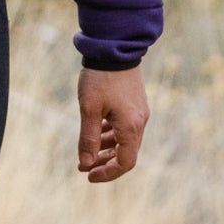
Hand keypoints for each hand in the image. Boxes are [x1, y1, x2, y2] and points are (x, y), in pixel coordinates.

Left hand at [77, 64, 148, 183]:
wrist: (114, 48)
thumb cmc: (99, 78)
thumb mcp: (89, 109)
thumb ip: (88, 139)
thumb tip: (85, 164)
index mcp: (131, 127)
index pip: (124, 163)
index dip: (107, 173)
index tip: (88, 175)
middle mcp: (140, 122)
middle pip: (126, 153)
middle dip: (105, 162)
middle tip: (84, 166)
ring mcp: (139, 112)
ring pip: (125, 140)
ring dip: (107, 149)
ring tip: (87, 151)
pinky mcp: (135, 103)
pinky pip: (125, 127)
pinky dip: (111, 134)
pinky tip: (96, 131)